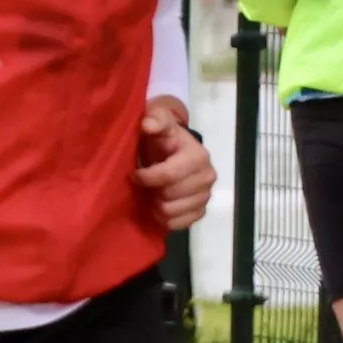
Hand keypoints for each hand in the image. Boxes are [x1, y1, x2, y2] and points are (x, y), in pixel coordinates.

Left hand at [137, 100, 215, 230]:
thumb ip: (155, 118)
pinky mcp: (200, 211)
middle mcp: (207, 177)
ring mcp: (205, 196)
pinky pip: (178, 224)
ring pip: (171, 211)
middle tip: (147, 183)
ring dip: (156, 204)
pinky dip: (164, 218)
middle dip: (152, 190)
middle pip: (168, 195)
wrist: (172, 151)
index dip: (145, 177)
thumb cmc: (162, 137)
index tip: (135, 173)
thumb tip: (148, 124)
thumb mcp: (159, 121)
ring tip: (153, 192)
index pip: (168, 175)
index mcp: (198, 156)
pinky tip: (159, 204)